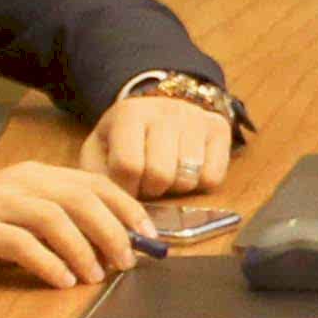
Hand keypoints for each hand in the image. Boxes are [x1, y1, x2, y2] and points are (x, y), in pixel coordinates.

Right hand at [0, 160, 151, 287]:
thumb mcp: (23, 215)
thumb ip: (62, 221)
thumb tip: (116, 245)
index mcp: (37, 174)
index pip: (94, 183)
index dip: (126, 208)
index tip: (149, 236)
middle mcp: (19, 181)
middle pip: (79, 198)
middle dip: (111, 230)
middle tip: (126, 261)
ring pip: (52, 218)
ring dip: (82, 249)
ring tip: (95, 275)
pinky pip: (18, 242)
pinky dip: (46, 262)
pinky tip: (61, 280)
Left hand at [91, 89, 234, 196]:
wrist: (158, 108)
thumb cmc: (125, 139)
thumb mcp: (100, 151)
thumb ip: (99, 176)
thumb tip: (112, 208)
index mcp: (130, 114)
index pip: (128, 166)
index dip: (126, 189)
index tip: (126, 188)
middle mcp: (166, 110)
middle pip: (160, 174)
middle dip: (151, 189)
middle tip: (147, 182)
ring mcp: (196, 117)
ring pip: (188, 178)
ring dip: (175, 188)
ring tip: (166, 176)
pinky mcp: (218, 128)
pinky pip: (212, 178)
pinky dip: (199, 185)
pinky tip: (186, 172)